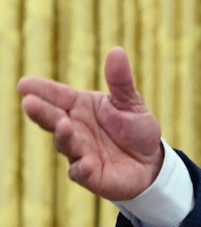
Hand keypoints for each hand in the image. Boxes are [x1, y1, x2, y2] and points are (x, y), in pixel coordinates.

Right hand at [18, 47, 163, 200]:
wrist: (151, 162)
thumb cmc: (135, 128)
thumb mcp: (131, 102)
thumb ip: (121, 81)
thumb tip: (116, 51)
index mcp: (80, 106)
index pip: (58, 96)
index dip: (41, 90)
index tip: (24, 84)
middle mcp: (74, 128)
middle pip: (54, 119)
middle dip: (41, 112)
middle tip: (30, 103)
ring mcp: (79, 152)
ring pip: (65, 144)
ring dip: (63, 136)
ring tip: (63, 125)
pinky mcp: (90, 175)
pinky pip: (81, 173)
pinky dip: (81, 168)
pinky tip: (85, 163)